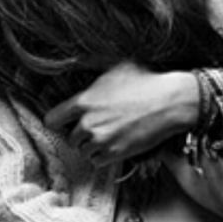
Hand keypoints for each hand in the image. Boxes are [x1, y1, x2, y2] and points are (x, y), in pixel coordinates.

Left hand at [44, 62, 198, 165]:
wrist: (169, 102)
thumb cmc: (145, 81)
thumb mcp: (116, 68)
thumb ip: (95, 71)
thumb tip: (82, 60)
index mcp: (84, 101)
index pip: (53, 119)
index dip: (57, 121)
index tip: (63, 121)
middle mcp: (89, 123)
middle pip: (70, 138)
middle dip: (80, 133)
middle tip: (95, 125)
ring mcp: (102, 140)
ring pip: (83, 151)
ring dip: (91, 146)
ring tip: (106, 134)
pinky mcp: (116, 154)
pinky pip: (97, 161)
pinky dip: (103, 156)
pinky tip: (113, 144)